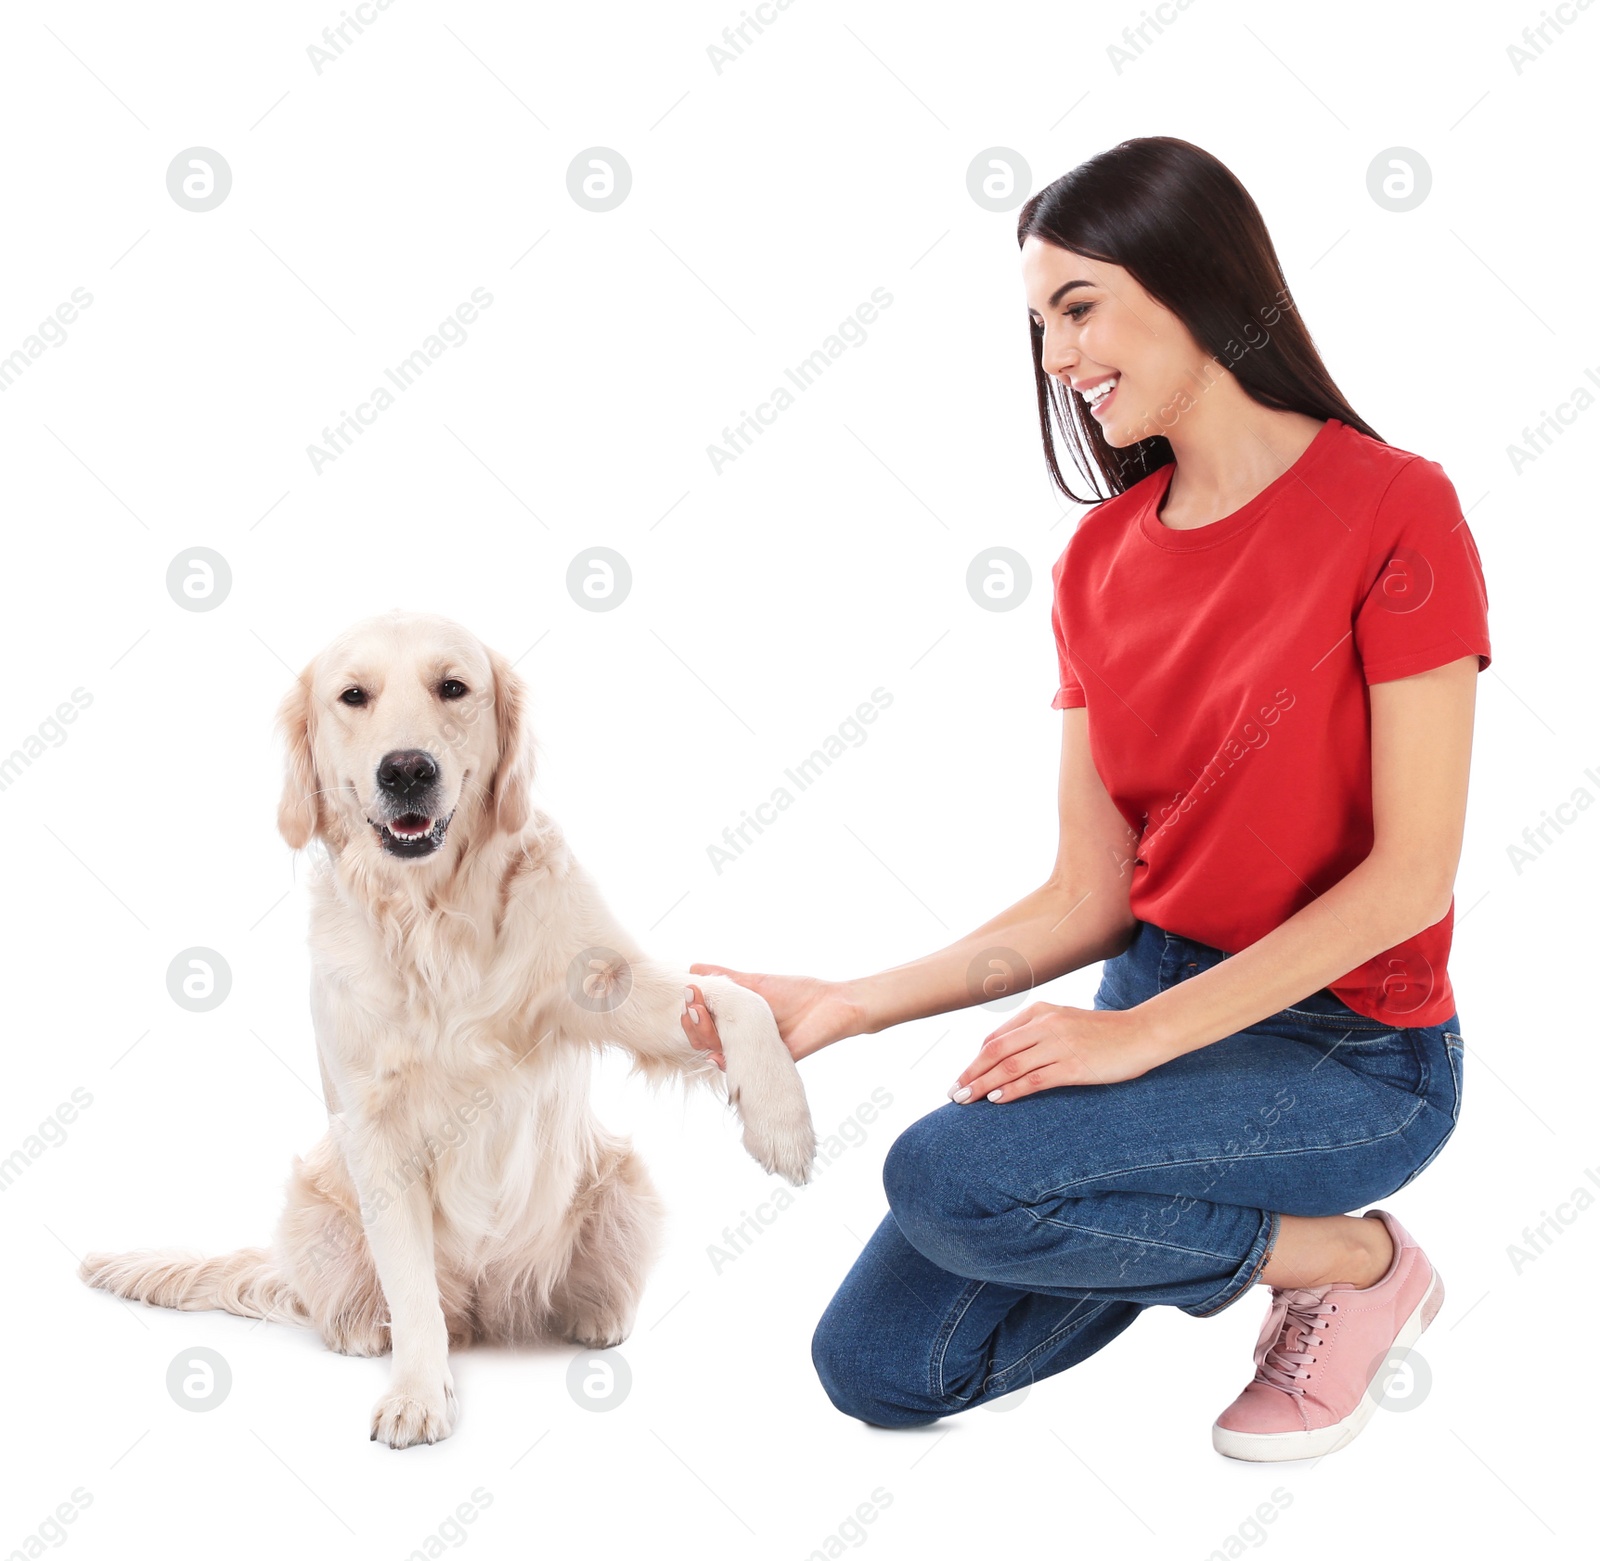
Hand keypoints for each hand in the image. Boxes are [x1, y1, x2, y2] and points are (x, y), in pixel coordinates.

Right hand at [680, 966, 858, 1070]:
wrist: (831, 1005)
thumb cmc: (796, 993)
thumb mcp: (756, 983)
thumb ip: (727, 978)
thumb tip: (694, 968)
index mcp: (737, 1023)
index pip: (705, 1024)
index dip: (693, 1013)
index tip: (688, 993)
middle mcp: (741, 1040)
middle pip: (706, 1041)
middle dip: (695, 1025)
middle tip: (693, 1006)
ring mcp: (754, 1052)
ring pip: (719, 1053)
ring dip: (705, 1037)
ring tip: (701, 1016)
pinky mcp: (769, 1063)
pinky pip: (743, 1070)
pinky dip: (726, 1063)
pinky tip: (716, 1053)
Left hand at [948, 1001, 1164, 1102]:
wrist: (1142, 1034)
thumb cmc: (1104, 1032)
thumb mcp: (1065, 1021)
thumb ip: (1036, 1032)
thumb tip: (1004, 1058)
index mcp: (1040, 1012)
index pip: (996, 1037)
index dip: (975, 1060)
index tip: (963, 1078)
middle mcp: (1045, 1024)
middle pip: (995, 1051)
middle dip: (971, 1073)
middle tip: (953, 1093)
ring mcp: (1059, 1045)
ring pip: (1009, 1067)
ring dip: (983, 1085)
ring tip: (966, 1100)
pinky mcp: (1073, 1066)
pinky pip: (1034, 1080)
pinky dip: (1011, 1090)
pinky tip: (996, 1100)